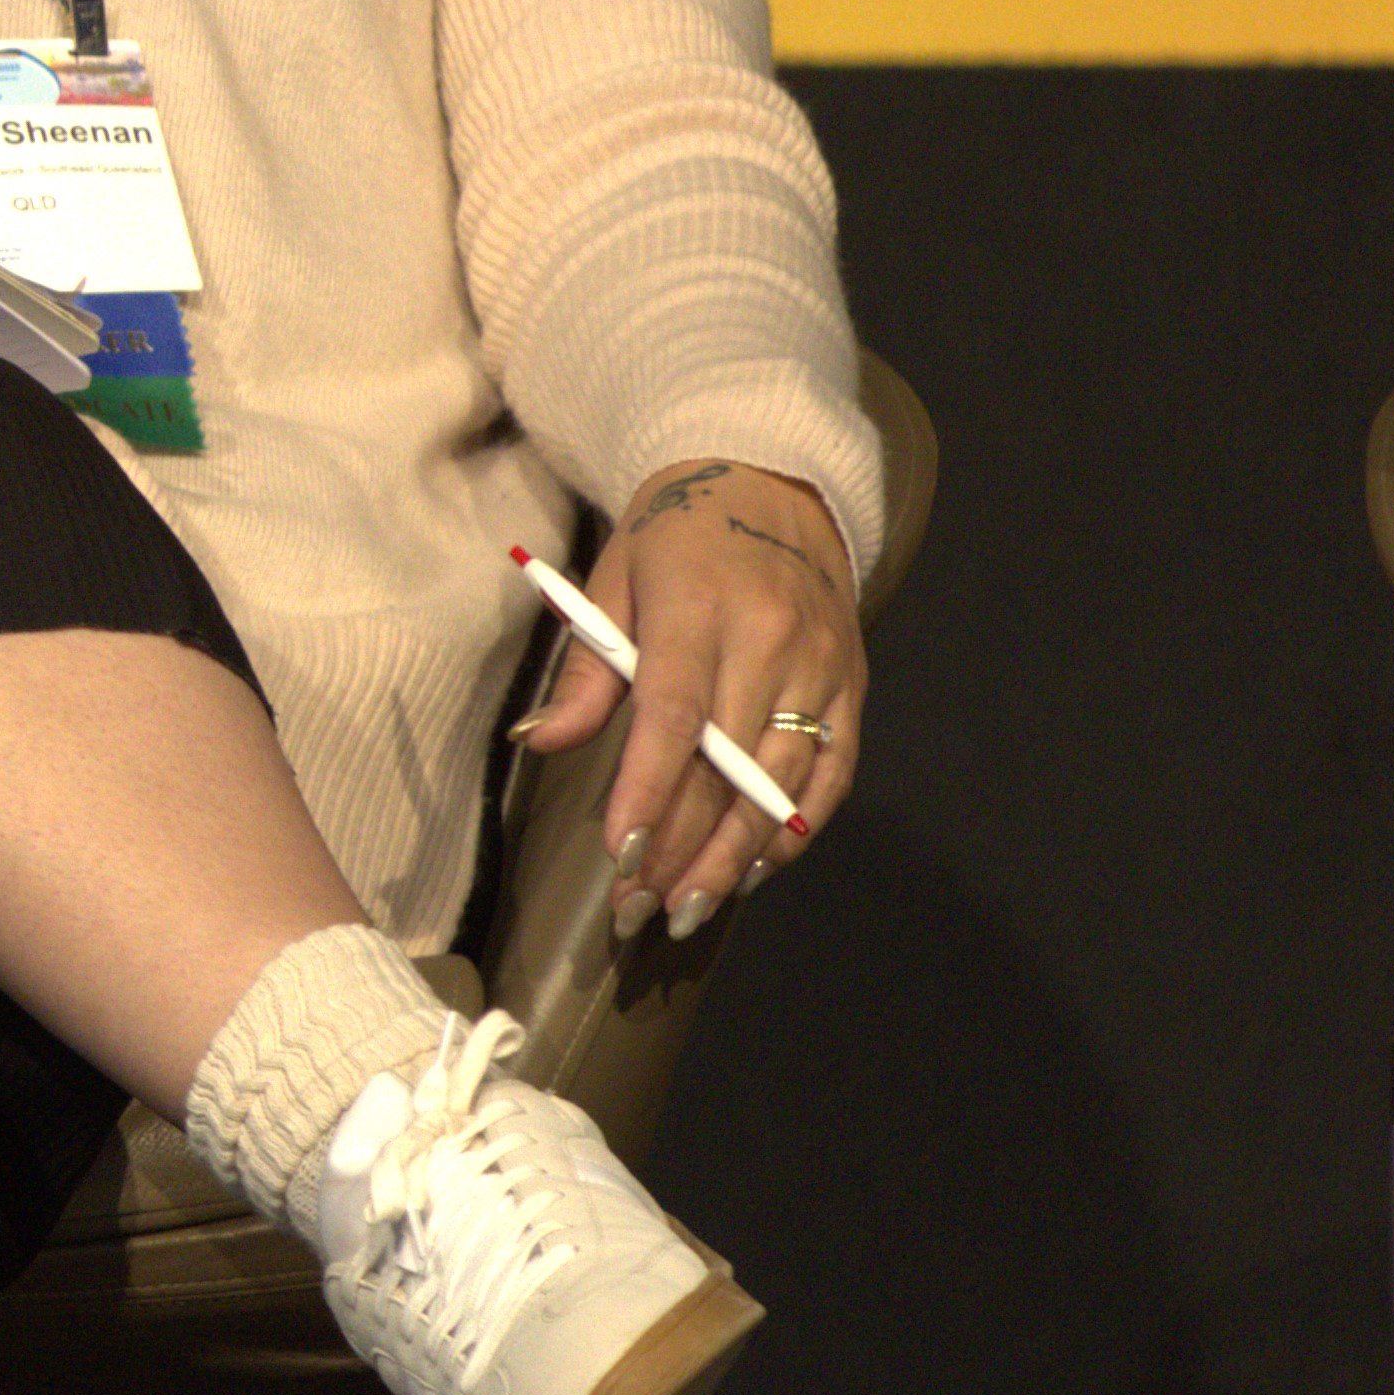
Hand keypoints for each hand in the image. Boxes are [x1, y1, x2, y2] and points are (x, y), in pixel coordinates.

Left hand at [512, 455, 864, 936]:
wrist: (770, 484)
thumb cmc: (674, 535)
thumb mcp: (613, 578)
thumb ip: (587, 668)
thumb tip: (539, 740)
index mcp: (699, 608)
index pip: (675, 717)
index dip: (649, 791)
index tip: (620, 854)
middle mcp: (772, 643)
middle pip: (728, 767)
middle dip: (682, 847)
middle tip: (640, 910)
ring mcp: (822, 669)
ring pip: (782, 785)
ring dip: (734, 857)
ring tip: (687, 908)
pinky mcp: (854, 687)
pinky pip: (830, 776)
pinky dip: (794, 832)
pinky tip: (752, 871)